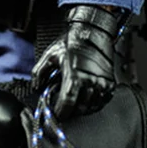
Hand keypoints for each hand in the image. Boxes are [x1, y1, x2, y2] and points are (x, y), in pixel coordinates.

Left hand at [31, 5, 120, 120]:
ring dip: (81, 108)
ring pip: (91, 107)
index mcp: (75, 75)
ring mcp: (102, 84)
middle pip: (79, 108)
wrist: (93, 33)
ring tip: (73, 102)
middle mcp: (91, 81)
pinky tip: (85, 99)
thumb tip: (36, 87)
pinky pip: (101, 102)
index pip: (67, 102)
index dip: (61, 111)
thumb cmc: (72, 42)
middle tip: (62, 107)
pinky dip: (92, 104)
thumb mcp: (50, 55)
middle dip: (69, 111)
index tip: (56, 114)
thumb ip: (39, 73)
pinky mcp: (110, 84)